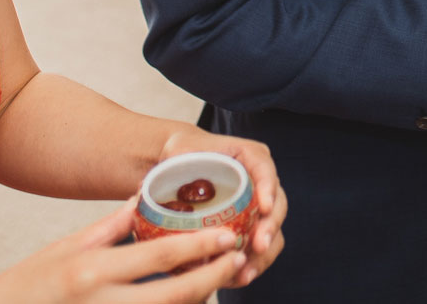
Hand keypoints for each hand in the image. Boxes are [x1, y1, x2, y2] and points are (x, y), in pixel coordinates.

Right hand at [0, 198, 246, 302]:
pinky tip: (185, 302)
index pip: (159, 255)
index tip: (227, 236)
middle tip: (237, 260)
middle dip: (212, 278)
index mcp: (91, 271)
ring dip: (195, 302)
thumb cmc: (22, 288)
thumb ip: (107, 229)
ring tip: (215, 282)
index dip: (200, 246)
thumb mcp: (62, 249)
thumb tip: (142, 203)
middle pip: (175, 294)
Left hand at [155, 128, 286, 286]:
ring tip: (246, 272)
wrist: (182, 168)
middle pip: (277, 203)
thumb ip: (174, 159)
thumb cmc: (183, 156)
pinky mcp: (250, 226)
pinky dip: (253, 263)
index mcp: (248, 156)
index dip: (269, 188)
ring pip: (272, 230)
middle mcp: (259, 180)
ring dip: (263, 254)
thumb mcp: (180, 148)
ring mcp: (257, 205)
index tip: (265, 207)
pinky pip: (259, 246)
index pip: (265, 169)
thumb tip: (150, 186)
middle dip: (270, 228)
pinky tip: (239, 277)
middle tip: (258, 246)